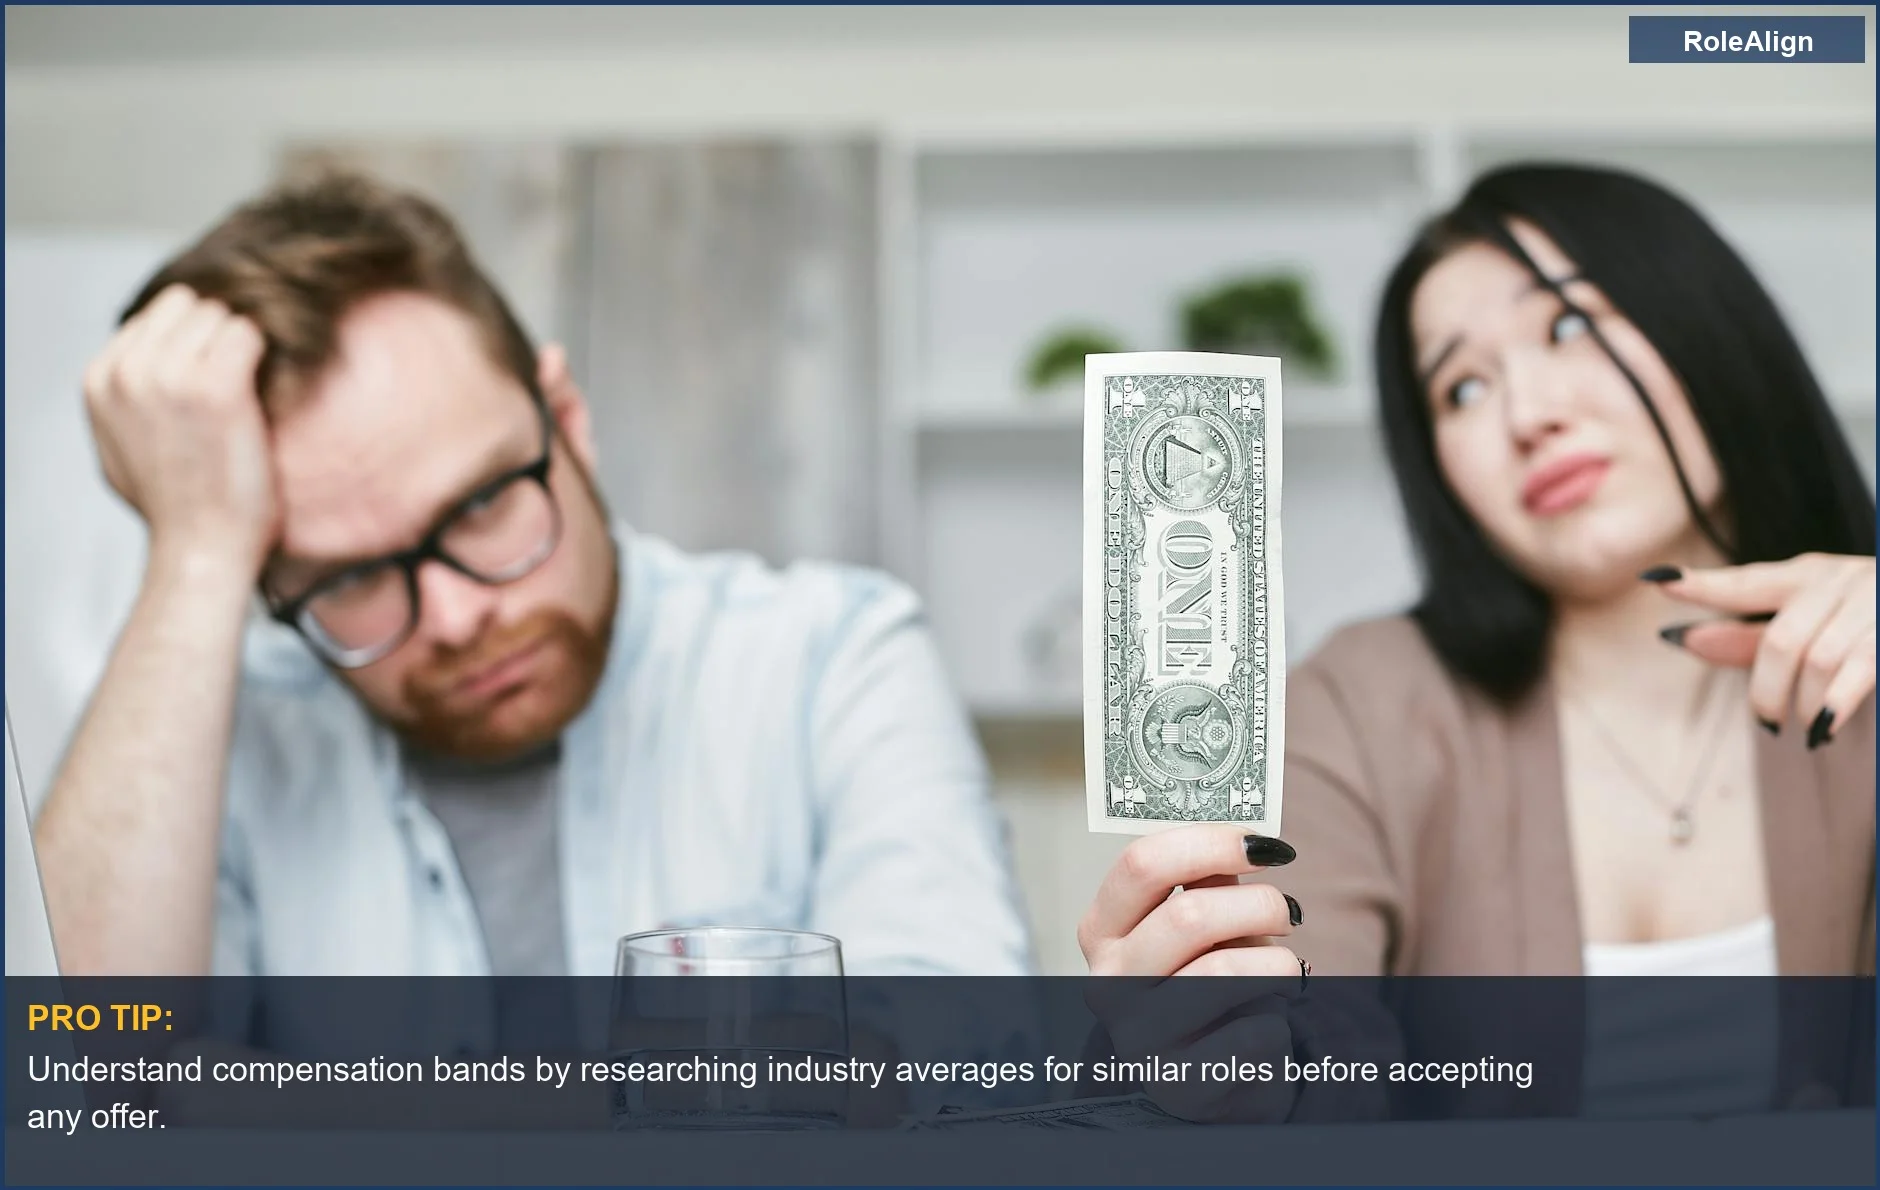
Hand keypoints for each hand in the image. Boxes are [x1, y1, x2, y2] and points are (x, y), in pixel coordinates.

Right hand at [82, 283, 277, 577]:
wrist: (201, 547)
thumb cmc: (172, 506)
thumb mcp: (118, 444)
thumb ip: (123, 396)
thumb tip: (138, 363)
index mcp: (100, 378)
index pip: (157, 314)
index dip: (193, 339)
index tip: (211, 375)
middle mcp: (130, 369)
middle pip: (192, 306)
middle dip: (218, 335)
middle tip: (237, 383)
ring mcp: (171, 374)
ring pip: (223, 316)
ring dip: (243, 349)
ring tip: (248, 396)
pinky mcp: (217, 386)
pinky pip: (251, 333)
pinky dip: (266, 356)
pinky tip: (264, 394)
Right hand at [1078, 824, 1303, 1121]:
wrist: (1211, 1072)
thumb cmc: (1205, 981)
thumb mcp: (1198, 923)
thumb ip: (1209, 877)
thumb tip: (1249, 835)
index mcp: (1103, 928)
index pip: (1142, 864)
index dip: (1211, 843)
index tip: (1262, 845)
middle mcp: (1108, 980)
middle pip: (1189, 916)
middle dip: (1259, 905)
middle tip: (1287, 911)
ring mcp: (1137, 1036)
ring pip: (1225, 973)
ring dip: (1276, 963)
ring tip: (1285, 968)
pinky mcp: (1178, 1084)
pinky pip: (1250, 1034)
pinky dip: (1276, 1018)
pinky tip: (1268, 1018)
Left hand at [1649, 553, 1876, 745]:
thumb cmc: (1862, 626)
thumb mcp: (1806, 624)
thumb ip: (1746, 637)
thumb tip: (1680, 638)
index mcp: (1808, 575)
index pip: (1747, 582)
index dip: (1704, 584)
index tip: (1659, 580)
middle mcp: (1840, 580)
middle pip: (1782, 640)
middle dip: (1767, 690)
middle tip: (1766, 722)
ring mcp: (1874, 601)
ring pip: (1818, 660)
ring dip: (1803, 702)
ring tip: (1804, 726)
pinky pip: (1857, 671)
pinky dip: (1835, 704)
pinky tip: (1824, 727)